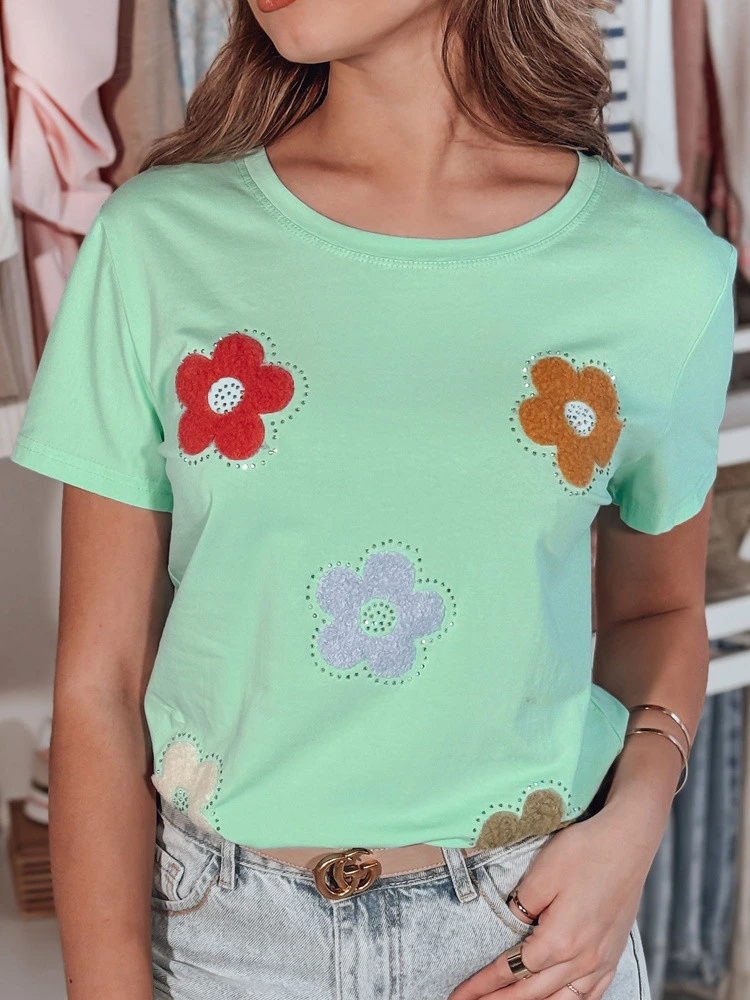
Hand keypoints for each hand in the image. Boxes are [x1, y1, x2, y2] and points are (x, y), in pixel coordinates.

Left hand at [447, 793, 662, 999]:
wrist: (628, 842)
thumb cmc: (585, 852)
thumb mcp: (541, 874)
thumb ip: (520, 908)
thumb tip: (509, 929)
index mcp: (560, 942)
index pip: (511, 971)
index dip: (483, 985)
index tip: (460, 995)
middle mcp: (582, 960)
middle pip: (533, 994)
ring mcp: (601, 961)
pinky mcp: (613, 954)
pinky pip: (590, 995)